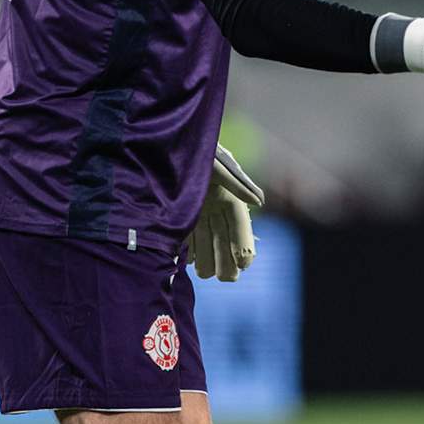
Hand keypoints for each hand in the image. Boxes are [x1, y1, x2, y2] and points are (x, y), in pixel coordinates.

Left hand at [189, 145, 263, 282]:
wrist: (165, 146)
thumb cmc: (196, 152)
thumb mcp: (217, 164)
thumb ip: (237, 182)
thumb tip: (259, 202)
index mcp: (228, 195)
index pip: (240, 223)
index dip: (244, 243)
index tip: (245, 263)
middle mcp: (215, 207)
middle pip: (225, 238)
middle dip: (228, 259)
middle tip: (228, 277)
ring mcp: (197, 213)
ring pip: (207, 242)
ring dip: (208, 258)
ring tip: (207, 273)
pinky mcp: (180, 216)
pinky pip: (188, 239)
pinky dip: (189, 251)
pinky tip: (188, 263)